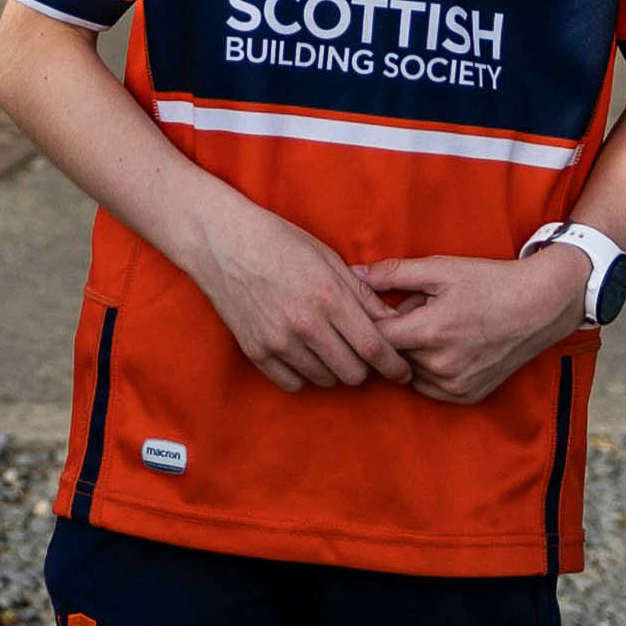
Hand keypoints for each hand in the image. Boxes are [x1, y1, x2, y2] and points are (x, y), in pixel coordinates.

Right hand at [172, 187, 405, 392]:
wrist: (222, 242)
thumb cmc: (279, 241)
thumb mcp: (328, 258)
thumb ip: (362, 294)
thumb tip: (393, 321)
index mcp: (328, 297)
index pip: (373, 348)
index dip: (394, 366)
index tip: (402, 371)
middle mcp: (304, 324)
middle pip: (352, 372)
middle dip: (366, 369)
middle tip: (364, 355)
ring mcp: (278, 341)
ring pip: (324, 379)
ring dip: (335, 370)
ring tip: (332, 348)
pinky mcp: (256, 351)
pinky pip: (293, 383)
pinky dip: (305, 374)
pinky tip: (305, 354)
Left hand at [359, 246, 591, 403]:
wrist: (539, 305)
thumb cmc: (489, 281)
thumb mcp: (440, 268)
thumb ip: (392, 274)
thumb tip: (352, 274)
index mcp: (429, 332)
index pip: (374, 338)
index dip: (371, 321)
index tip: (379, 306)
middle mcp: (440, 366)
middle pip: (392, 355)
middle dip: (396, 333)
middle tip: (417, 310)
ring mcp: (455, 385)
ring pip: (409, 372)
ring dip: (412, 352)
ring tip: (436, 326)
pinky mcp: (467, 396)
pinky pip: (428, 387)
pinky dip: (428, 370)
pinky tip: (447, 346)